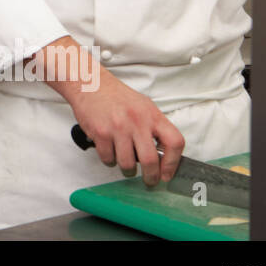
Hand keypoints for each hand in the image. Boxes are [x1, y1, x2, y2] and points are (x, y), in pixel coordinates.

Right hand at [65, 70, 185, 186]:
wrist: (91, 84)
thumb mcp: (144, 106)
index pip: (174, 142)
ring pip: (127, 164)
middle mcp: (137, 121)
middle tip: (149, 181)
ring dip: (127, 171)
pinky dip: (109, 161)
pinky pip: (108, 159)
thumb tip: (164, 155)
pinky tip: (110, 152)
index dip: (173, 163)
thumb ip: (155, 128)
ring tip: (126, 166)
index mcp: (152, 115)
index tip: (167, 173)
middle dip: (151, 177)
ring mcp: (118, 128)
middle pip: (150, 160)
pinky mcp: (100, 133)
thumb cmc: (117, 97)